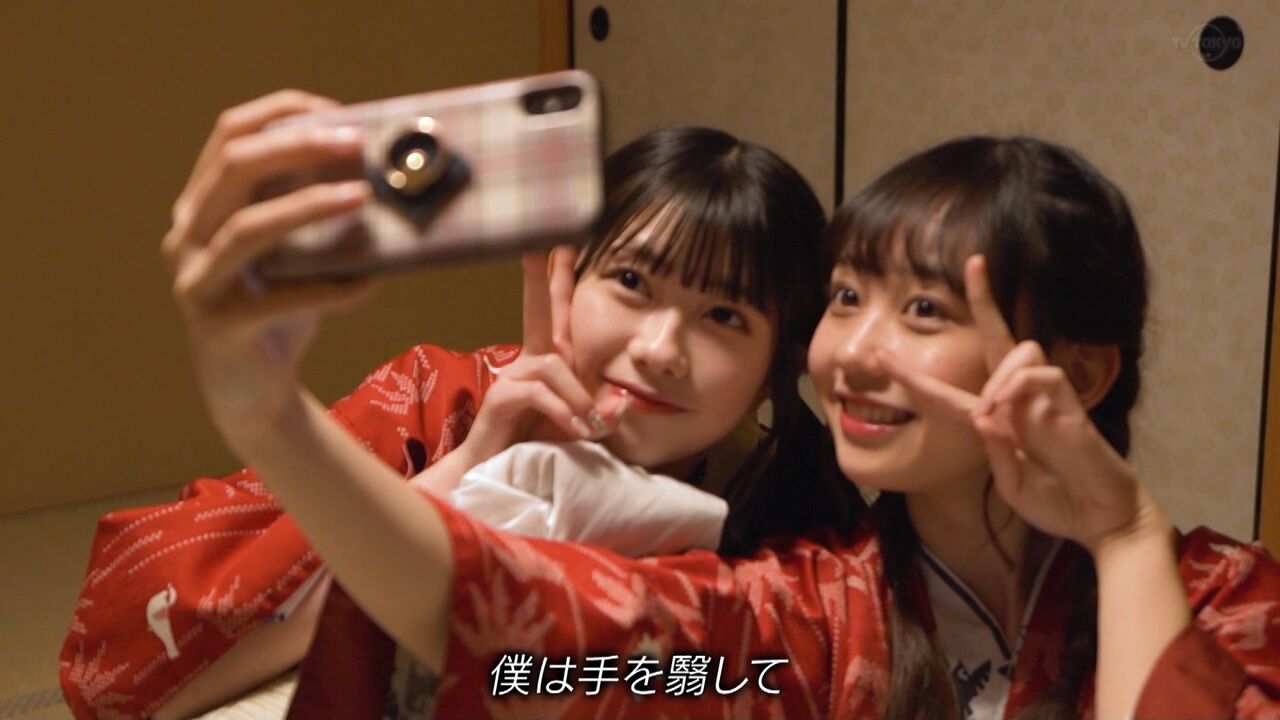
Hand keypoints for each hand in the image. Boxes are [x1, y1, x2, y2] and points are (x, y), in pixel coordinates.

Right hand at [161, 90, 377, 435]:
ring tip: (362, 198)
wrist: (253, 393)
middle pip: (235, 168)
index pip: (229, 135)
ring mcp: (195, 282)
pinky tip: (369, 284)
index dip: (280, 114)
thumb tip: (370, 163)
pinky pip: (278, 298)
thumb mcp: (295, 251)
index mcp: (201, 206)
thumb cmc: (280, 311)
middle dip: (298, 147)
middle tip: (356, 144)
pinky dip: (330, 288)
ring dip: (310, 207)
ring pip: (248, 229)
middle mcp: (186, 237)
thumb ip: (309, 208)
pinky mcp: (218, 326)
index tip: (336, 112)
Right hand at [454, 247, 625, 467]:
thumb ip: (604, 415)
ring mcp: (515, 376)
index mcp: (550, 360)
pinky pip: (539, 393)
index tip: (565, 242)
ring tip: (589, 425)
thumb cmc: (539, 446)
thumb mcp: (582, 429)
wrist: (498, 472)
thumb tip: (623, 403)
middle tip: (546, 243)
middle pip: (539, 309)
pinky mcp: (503, 397)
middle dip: (544, 277)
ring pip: (552, 366)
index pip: (558, 312)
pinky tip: (574, 428)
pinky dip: (563, 409)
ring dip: (577, 396)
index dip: (560, 278)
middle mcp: (531, 360)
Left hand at [876, 255, 1161, 553]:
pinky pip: (1041, 373)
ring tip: (991, 415)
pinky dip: (1018, 386)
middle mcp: (1015, 400)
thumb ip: (995, 454)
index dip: (914, 377)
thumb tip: (984, 416)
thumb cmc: (1055, 502)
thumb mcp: (1011, 483)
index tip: (880, 357)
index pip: (947, 393)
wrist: (1099, 517)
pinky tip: (1007, 411)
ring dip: (997, 378)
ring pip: (1018, 350)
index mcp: (992, 421)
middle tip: (974, 262)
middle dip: (986, 299)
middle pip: (997, 336)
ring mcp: (1044, 397)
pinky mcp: (1070, 402)